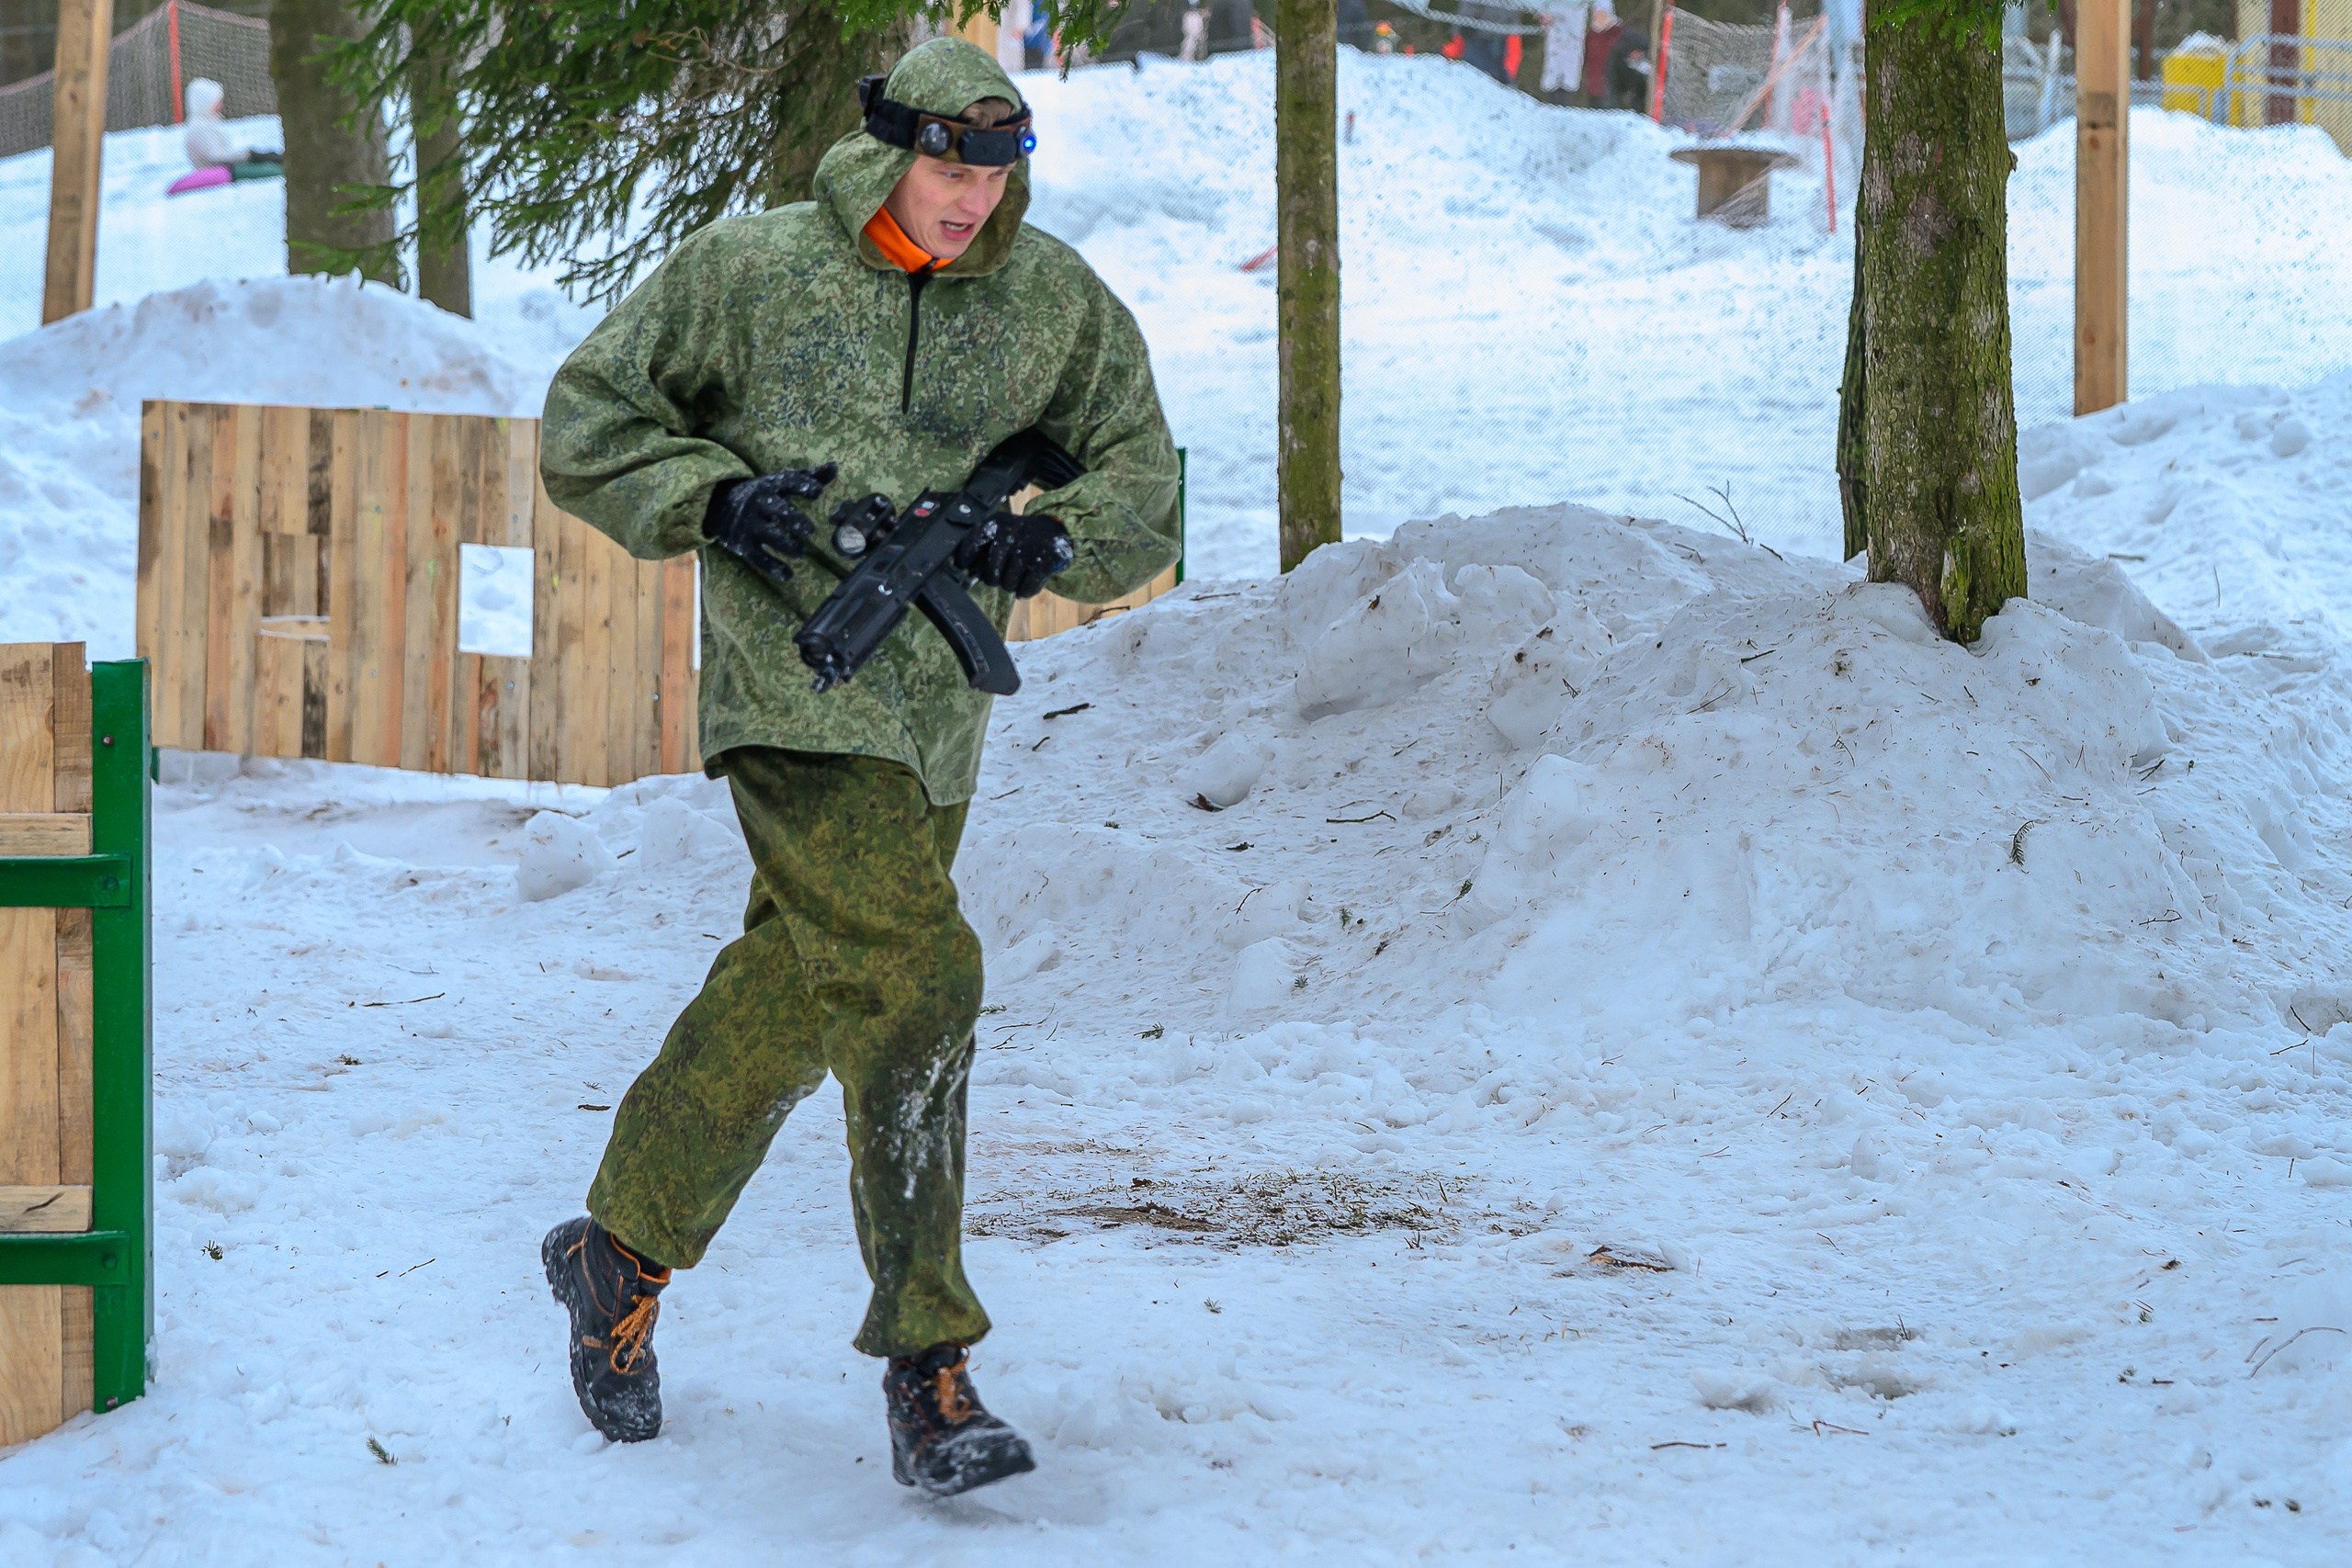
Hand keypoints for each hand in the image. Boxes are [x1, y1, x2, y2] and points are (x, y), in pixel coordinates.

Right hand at [702, 464, 836, 585]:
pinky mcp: (743, 544)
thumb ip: (808, 476)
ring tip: (800, 552)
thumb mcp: (780, 482)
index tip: (817, 492)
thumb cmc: (761, 494)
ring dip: (788, 545)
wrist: (719, 505)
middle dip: (795, 520)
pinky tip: (788, 574)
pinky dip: (773, 568)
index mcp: (770, 486)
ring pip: (770, 536)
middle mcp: (759, 504)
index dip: (803, 486)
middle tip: (809, 530)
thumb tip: (835, 467)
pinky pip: (758, 558)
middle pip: (778, 511)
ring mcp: (750, 525)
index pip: (787, 482)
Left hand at [953, 511, 1074, 598]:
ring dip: (1010, 585)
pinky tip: (1026, 584)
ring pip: (1008, 584)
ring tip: (1016, 576)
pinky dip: (1025, 591)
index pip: (973, 542)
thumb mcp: (999, 533)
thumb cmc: (1018, 537)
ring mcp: (1027, 549)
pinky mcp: (1043, 562)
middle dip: (993, 579)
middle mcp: (1010, 534)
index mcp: (996, 524)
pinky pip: (1026, 589)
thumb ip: (982, 550)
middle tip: (999, 575)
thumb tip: (970, 572)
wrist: (1052, 532)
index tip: (963, 565)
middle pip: (991, 573)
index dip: (965, 557)